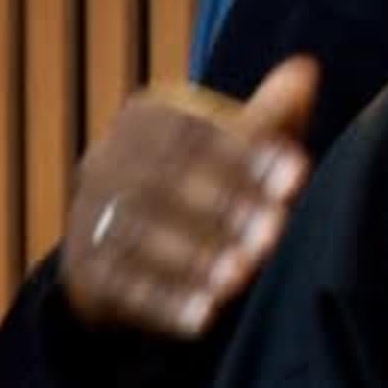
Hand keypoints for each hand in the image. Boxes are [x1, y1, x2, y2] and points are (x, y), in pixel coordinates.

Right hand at [58, 56, 319, 336]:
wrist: (130, 242)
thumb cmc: (205, 179)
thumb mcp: (235, 144)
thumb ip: (269, 115)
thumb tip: (306, 70)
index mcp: (142, 120)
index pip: (193, 130)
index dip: (247, 152)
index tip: (299, 175)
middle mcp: (104, 162)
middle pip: (163, 183)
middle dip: (225, 209)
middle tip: (275, 232)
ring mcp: (86, 218)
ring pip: (137, 237)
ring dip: (192, 259)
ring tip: (242, 277)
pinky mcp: (81, 273)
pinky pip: (119, 288)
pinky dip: (162, 304)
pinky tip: (205, 317)